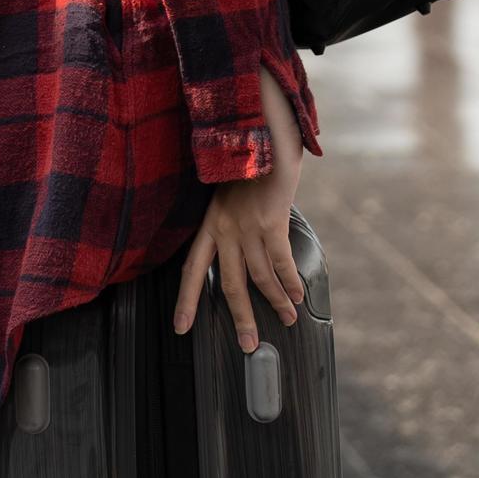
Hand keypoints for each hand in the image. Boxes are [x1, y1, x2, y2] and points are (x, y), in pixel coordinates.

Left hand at [173, 68, 305, 352]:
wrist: (259, 131)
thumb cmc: (249, 165)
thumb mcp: (230, 195)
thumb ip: (232, 220)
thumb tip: (243, 247)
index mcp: (207, 223)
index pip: (190, 268)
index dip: (186, 300)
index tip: (181, 329)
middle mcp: (221, 227)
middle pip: (227, 283)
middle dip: (240, 317)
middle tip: (248, 345)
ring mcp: (244, 224)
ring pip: (257, 277)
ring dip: (274, 302)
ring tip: (286, 320)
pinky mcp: (268, 219)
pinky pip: (280, 261)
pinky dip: (290, 282)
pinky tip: (297, 296)